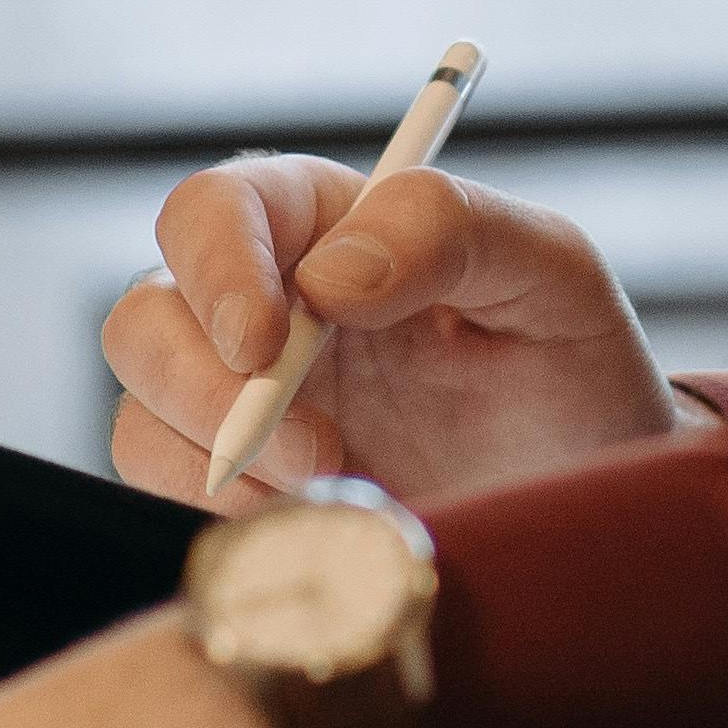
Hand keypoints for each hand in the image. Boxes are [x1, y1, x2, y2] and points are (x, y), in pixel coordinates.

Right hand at [104, 157, 698, 504]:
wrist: (586, 492)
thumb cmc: (575, 365)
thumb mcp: (554, 276)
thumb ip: (452, 232)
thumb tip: (330, 273)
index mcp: (330, 221)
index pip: (216, 209)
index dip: (217, 267)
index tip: (265, 341)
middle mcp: (265, 302)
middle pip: (145, 317)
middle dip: (203, 387)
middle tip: (317, 450)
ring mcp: (239, 397)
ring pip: (141, 412)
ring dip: (221, 462)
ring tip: (343, 484)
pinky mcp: (237, 483)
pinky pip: (167, 494)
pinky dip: (226, 514)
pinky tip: (319, 518)